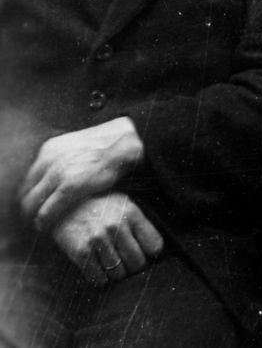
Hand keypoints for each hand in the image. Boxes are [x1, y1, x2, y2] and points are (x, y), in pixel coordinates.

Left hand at [21, 118, 143, 230]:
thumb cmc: (110, 145)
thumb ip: (65, 159)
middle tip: (34, 218)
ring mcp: (58, 172)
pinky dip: (42, 220)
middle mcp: (49, 159)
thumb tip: (58, 174)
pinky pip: (46, 210)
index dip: (30, 194)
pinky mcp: (70, 186)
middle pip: (26, 191)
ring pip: (31, 203)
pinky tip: (44, 226)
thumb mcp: (79, 146)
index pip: (29, 178)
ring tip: (39, 224)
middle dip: (28, 207)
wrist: (130, 140)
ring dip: (32, 215)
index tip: (36, 205)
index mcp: (50, 148)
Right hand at [50, 191, 162, 287]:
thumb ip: (139, 223)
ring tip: (112, 265)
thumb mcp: (123, 204)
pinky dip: (101, 279)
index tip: (144, 253)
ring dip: (117, 274)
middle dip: (134, 266)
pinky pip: (98, 279)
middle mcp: (116, 227)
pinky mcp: (80, 252)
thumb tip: (155, 250)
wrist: (62, 204)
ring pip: (119, 274)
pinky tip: (99, 269)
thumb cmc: (99, 206)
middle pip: (138, 263)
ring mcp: (97, 240)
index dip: (150, 253)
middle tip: (126, 263)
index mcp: (131, 214)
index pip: (154, 246)